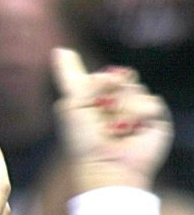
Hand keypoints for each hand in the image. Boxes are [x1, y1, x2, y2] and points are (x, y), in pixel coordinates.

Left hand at [52, 47, 172, 190]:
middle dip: (109, 86)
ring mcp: (136, 112)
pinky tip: (130, 129)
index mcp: (94, 101)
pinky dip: (137, 114)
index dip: (95, 75)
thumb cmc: (83, 141)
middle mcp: (116, 105)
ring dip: (121, 106)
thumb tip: (60, 49)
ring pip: (134, 87)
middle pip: (120, 74)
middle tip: (102, 106)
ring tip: (115, 128)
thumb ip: (69, 77)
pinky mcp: (154, 121)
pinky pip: (150, 100)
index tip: (80, 72)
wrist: (106, 165)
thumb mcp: (72, 105)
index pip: (99, 75)